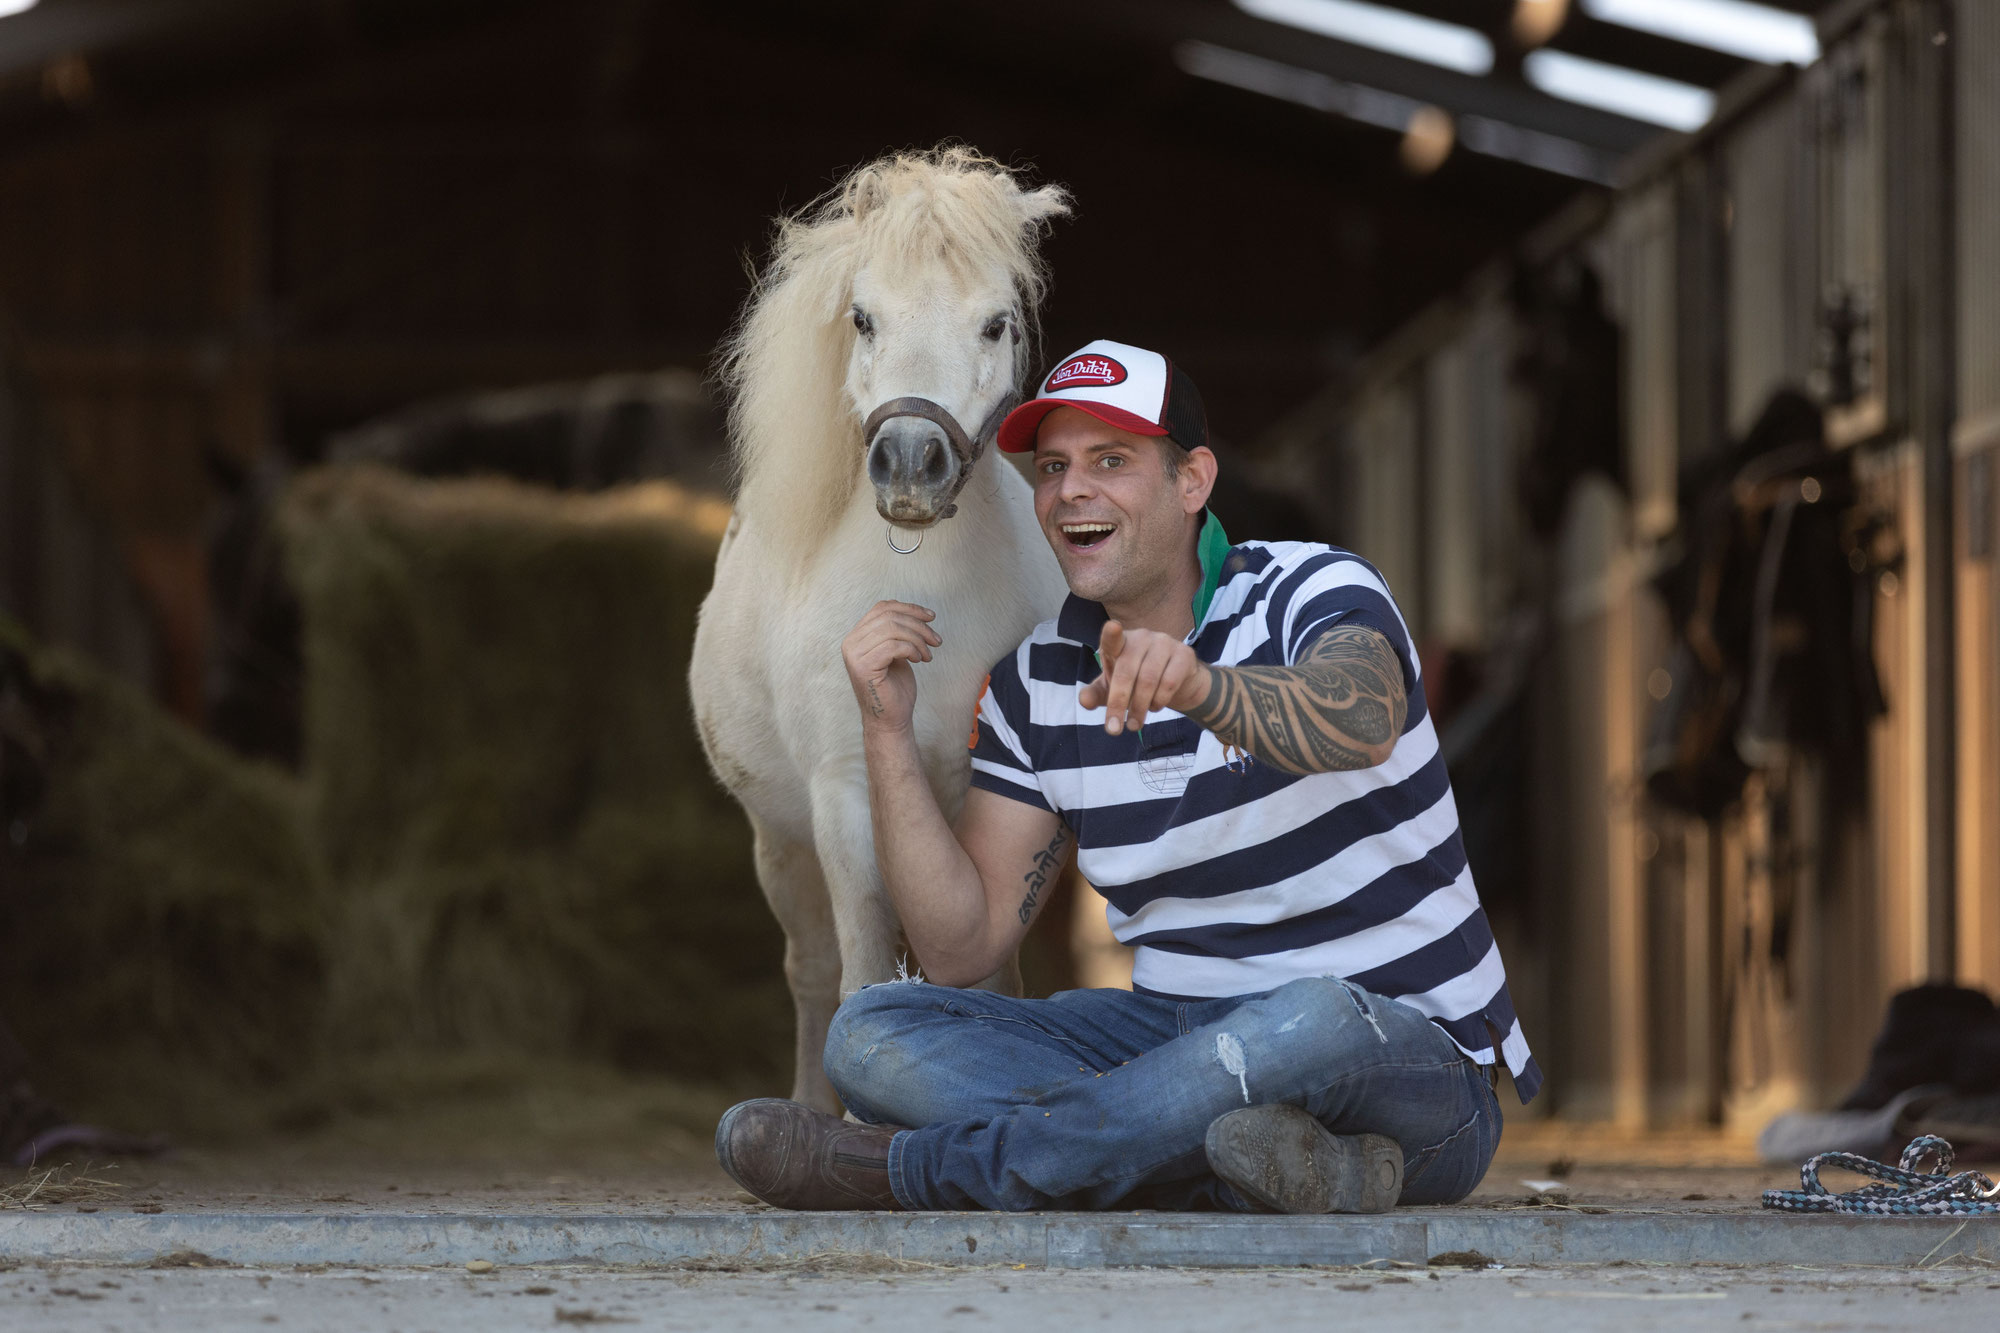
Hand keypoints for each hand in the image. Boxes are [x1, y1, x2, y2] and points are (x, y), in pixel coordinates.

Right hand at [842, 600, 940, 732]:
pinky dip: (912, 650)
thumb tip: (916, 612)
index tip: (931, 617)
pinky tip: (919, 660)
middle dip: (918, 625)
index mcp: (857, 636)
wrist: (890, 719)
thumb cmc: (895, 687)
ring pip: (892, 629)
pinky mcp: (864, 666)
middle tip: (936, 640)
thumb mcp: (897, 652)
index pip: (882, 607)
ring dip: (918, 639)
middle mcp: (851, 642)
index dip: (909, 608)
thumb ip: (898, 632)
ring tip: (928, 654)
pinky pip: (893, 646)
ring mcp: (854, 654)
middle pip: (889, 616)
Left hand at [1077, 620, 1209, 735]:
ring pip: (1148, 680)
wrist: (1178, 682)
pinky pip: (1169, 683)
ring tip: (1135, 724)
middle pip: (1127, 672)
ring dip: (1139, 708)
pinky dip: (1159, 701)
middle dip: (1118, 703)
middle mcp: (1142, 637)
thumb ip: (1096, 693)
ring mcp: (1164, 643)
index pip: (1113, 638)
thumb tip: (1084, 701)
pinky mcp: (1184, 654)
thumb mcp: (1112, 689)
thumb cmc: (1137, 681)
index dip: (1112, 634)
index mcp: (1121, 642)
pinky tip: (1155, 706)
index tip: (1112, 627)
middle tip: (1114, 729)